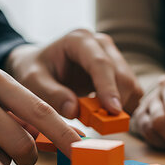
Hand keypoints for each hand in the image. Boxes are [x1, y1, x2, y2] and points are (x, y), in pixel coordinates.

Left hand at [6, 29, 142, 118]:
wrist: (40, 65)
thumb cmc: (34, 70)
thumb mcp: (33, 80)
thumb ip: (51, 94)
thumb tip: (74, 110)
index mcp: (78, 40)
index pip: (100, 63)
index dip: (108, 87)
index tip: (113, 110)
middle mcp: (101, 44)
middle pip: (121, 74)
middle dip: (117, 101)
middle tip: (102, 125)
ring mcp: (113, 55)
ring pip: (131, 83)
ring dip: (122, 106)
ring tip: (99, 120)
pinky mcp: (118, 70)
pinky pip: (131, 91)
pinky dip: (124, 107)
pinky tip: (105, 115)